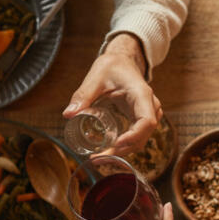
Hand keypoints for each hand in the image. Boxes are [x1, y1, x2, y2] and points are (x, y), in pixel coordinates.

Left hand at [63, 34, 161, 156]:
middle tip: (99, 157)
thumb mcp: (96, 77)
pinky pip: (137, 136)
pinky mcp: (141, 119)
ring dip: (123, 151)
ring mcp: (148, 114)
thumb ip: (83, 95)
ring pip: (141, 139)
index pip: (147, 121)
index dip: (134, 136)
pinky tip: (108, 150)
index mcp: (142, 95)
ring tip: (100, 157)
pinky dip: (124, 146)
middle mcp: (150, 107)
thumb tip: (68, 114)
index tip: (116, 145)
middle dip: (123, 150)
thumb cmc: (112, 66)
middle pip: (143, 136)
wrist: (123, 61)